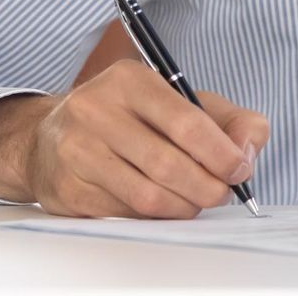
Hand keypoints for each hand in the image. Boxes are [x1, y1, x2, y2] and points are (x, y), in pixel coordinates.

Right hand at [0, 60, 269, 217]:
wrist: (50, 135)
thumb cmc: (127, 117)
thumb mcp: (181, 101)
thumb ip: (229, 120)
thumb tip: (247, 151)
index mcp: (131, 80)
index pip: (186, 122)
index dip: (221, 153)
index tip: (240, 169)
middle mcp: (97, 110)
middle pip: (168, 165)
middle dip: (206, 187)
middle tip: (221, 193)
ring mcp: (77, 151)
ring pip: (147, 196)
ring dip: (182, 207)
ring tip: (193, 201)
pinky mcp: (66, 188)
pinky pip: (123, 214)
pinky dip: (151, 216)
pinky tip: (158, 204)